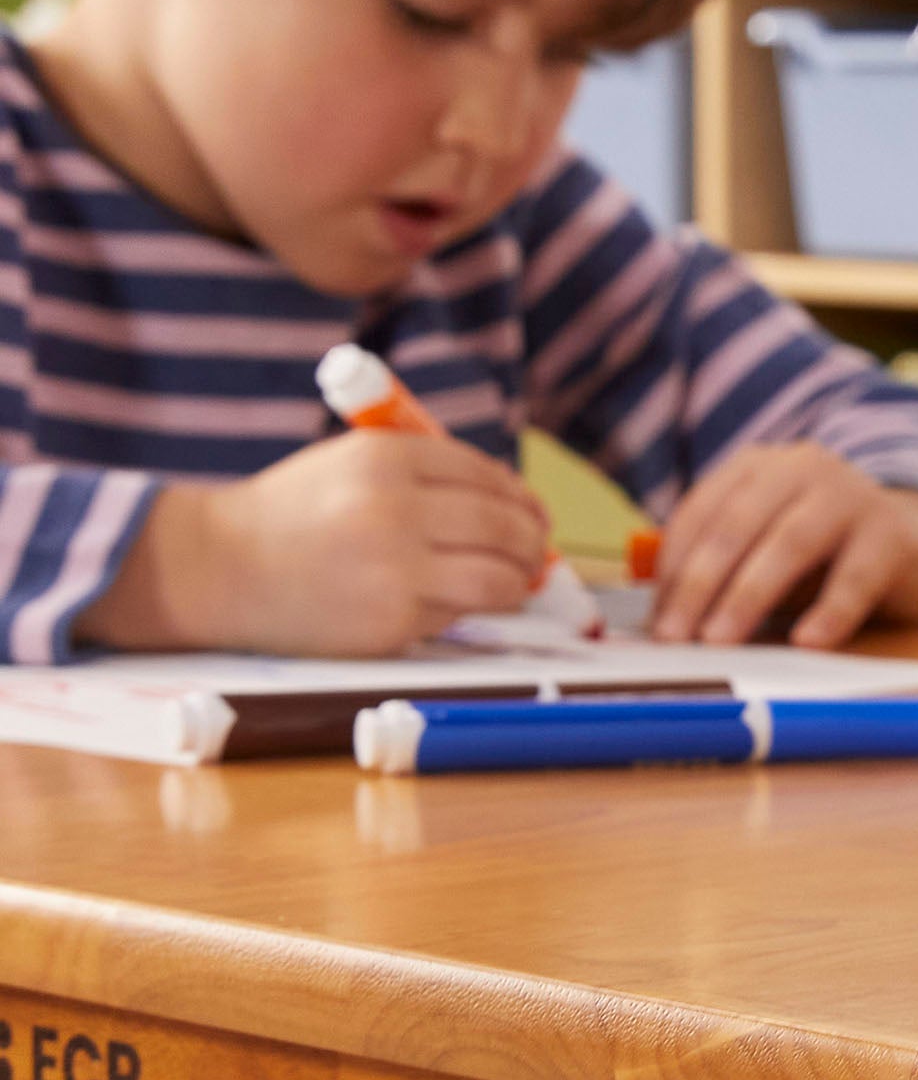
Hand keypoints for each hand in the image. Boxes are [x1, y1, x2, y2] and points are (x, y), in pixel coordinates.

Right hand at [88, 430, 553, 654]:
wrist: (219, 567)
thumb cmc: (294, 514)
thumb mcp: (353, 464)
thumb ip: (429, 475)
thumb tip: (517, 506)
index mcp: (386, 458)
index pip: (488, 475)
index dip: (519, 497)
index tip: (529, 511)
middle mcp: (395, 510)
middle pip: (505, 526)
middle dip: (531, 540)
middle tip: (535, 549)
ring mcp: (395, 570)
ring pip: (499, 579)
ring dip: (519, 581)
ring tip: (515, 580)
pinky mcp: (392, 621)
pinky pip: (456, 615)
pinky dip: (463, 609)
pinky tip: (445, 600)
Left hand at [649, 446, 917, 645]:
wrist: (916, 536)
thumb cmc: (825, 551)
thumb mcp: (767, 544)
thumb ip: (722, 566)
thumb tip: (665, 619)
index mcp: (757, 467)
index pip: (701, 512)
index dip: (674, 568)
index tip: (656, 620)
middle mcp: (800, 469)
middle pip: (737, 525)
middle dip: (699, 584)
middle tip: (675, 636)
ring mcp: (850, 495)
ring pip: (789, 544)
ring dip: (747, 596)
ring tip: (720, 641)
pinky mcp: (893, 533)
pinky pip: (856, 576)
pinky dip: (829, 611)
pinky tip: (807, 642)